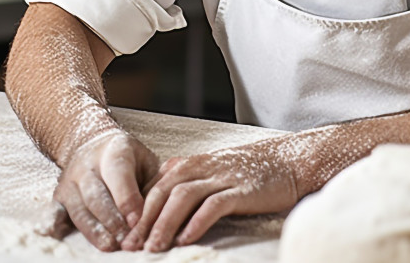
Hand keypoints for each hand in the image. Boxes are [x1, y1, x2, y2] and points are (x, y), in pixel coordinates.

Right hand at [51, 129, 159, 250]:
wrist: (94, 146)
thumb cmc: (129, 161)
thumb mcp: (145, 161)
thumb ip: (153, 183)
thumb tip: (160, 212)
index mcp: (115, 150)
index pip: (119, 173)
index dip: (127, 199)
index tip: (137, 221)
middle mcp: (88, 164)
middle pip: (96, 195)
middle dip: (112, 220)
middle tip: (126, 239)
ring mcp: (70, 180)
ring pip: (79, 207)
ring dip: (94, 229)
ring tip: (109, 246)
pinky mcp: (58, 196)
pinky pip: (54, 212)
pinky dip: (53, 225)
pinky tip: (56, 236)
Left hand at [123, 141, 299, 251]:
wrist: (287, 162)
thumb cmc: (246, 174)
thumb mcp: (209, 176)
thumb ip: (184, 189)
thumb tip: (157, 217)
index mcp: (187, 165)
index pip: (152, 189)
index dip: (135, 214)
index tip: (122, 237)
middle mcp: (199, 168)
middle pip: (161, 193)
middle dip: (143, 222)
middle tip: (129, 247)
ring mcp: (219, 177)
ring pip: (181, 198)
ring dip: (164, 224)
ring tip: (153, 248)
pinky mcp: (239, 189)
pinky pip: (213, 205)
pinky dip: (197, 222)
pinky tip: (186, 239)